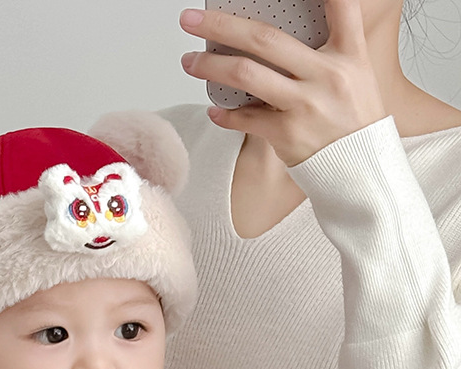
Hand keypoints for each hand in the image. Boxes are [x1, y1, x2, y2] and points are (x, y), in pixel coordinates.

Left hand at [179, 0, 385, 164]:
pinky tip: (214, 110)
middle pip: (266, 39)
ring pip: (246, 75)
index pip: (340, 7)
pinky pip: (246, 118)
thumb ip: (326, 54)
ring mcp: (305, 104)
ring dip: (210, 66)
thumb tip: (275, 39)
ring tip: (189, 61)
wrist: (361, 171)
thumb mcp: (357, 78)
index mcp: (349, 55)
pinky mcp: (287, 133)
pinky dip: (225, 115)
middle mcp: (327, 75)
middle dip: (221, 25)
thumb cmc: (353, 122)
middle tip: (190, 19)